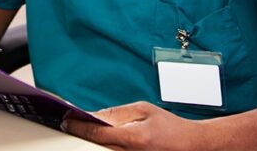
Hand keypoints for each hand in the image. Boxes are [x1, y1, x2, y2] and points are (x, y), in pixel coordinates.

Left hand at [62, 101, 205, 150]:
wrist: (191, 145)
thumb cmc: (170, 126)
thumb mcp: (144, 110)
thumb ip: (117, 114)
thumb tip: (93, 116)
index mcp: (134, 138)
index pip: (97, 133)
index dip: (78, 126)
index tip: (65, 120)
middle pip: (96, 147)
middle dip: (82, 135)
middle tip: (69, 125)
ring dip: (92, 143)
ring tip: (83, 131)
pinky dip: (104, 148)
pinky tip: (99, 140)